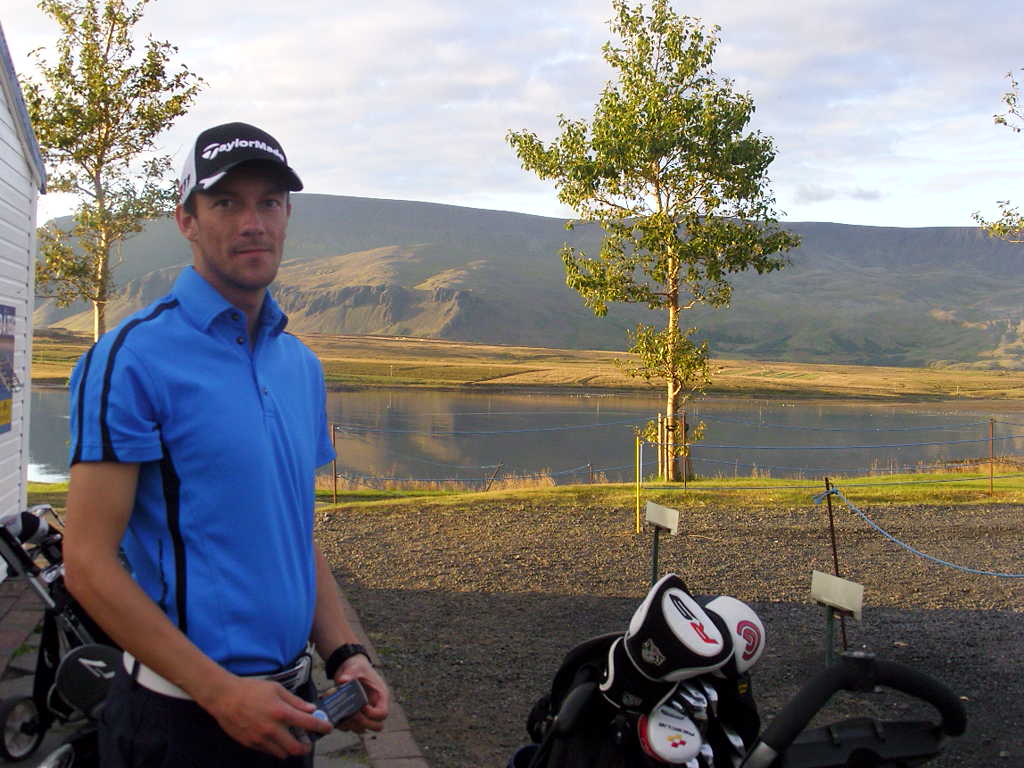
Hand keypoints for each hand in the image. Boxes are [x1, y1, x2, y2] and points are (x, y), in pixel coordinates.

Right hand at [200, 675, 331, 757]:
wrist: (225, 698)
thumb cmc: (251, 690)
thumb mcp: (276, 689)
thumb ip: (295, 701)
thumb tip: (310, 709)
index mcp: (281, 713)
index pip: (308, 724)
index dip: (322, 727)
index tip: (328, 728)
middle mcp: (272, 729)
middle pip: (295, 748)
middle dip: (306, 747)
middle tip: (308, 742)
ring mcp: (260, 739)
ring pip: (282, 753)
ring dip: (290, 749)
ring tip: (291, 739)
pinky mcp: (250, 744)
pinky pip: (268, 751)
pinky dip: (275, 748)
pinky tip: (275, 738)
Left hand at [333, 654, 390, 732]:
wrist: (349, 667)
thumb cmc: (357, 667)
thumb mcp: (355, 667)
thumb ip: (350, 673)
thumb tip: (342, 680)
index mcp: (380, 696)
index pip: (383, 713)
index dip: (372, 714)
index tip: (362, 706)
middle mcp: (374, 707)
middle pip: (377, 726)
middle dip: (363, 723)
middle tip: (352, 714)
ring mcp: (364, 713)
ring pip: (362, 729)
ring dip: (351, 725)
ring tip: (342, 714)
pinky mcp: (354, 716)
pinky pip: (350, 727)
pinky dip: (342, 724)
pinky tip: (335, 714)